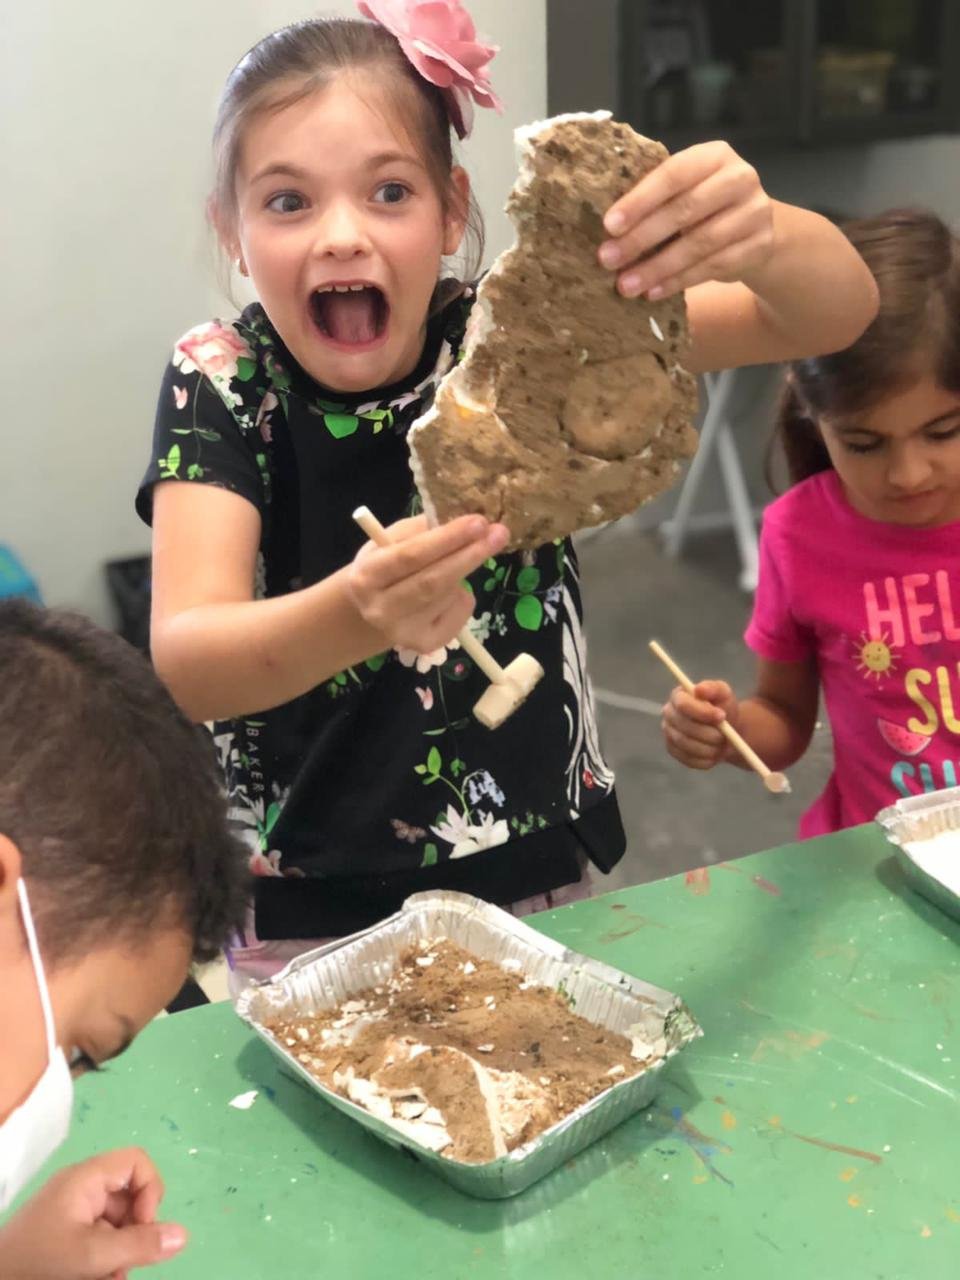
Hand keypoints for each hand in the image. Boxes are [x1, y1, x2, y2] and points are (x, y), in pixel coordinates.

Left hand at [0, 1148, 185, 1279]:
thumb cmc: (39, 1264)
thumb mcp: (92, 1255)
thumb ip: (139, 1245)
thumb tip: (184, 1234)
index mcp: (85, 1179)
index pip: (136, 1163)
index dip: (150, 1191)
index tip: (144, 1228)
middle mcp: (80, 1189)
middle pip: (129, 1197)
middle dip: (135, 1233)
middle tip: (125, 1265)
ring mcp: (71, 1213)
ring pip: (116, 1224)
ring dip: (122, 1254)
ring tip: (110, 1279)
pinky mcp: (64, 1235)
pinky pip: (99, 1239)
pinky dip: (105, 1261)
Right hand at [345, 513, 508, 653]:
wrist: (372, 611)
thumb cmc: (386, 567)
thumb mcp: (391, 540)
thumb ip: (422, 530)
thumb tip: (466, 522)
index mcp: (367, 576)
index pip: (410, 556)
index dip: (447, 539)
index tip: (479, 522)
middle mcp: (380, 609)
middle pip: (434, 581)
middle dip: (470, 555)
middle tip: (499, 533)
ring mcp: (402, 633)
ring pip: (449, 595)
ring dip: (462, 574)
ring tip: (458, 561)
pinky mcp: (423, 645)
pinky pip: (458, 614)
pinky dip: (463, 597)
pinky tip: (451, 592)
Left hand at [599, 141, 774, 299]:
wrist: (757, 227)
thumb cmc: (705, 206)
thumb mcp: (686, 190)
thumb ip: (657, 197)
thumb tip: (608, 228)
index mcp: (714, 156)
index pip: (673, 174)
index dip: (640, 201)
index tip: (609, 226)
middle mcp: (740, 178)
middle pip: (684, 210)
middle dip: (641, 238)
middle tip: (608, 259)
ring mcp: (754, 212)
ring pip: (699, 244)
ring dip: (657, 267)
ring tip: (626, 285)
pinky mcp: (759, 245)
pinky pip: (713, 267)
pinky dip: (678, 281)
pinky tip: (653, 292)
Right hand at [661, 679, 739, 770]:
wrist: (727, 730)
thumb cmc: (723, 708)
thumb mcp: (723, 694)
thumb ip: (713, 688)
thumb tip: (698, 689)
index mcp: (678, 696)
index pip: (683, 704)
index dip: (702, 712)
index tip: (722, 716)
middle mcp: (669, 714)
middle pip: (684, 727)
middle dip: (708, 733)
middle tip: (726, 736)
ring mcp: (669, 733)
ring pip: (686, 745)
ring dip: (709, 747)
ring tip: (723, 743)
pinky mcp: (673, 751)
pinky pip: (688, 759)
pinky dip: (706, 759)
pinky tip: (715, 752)